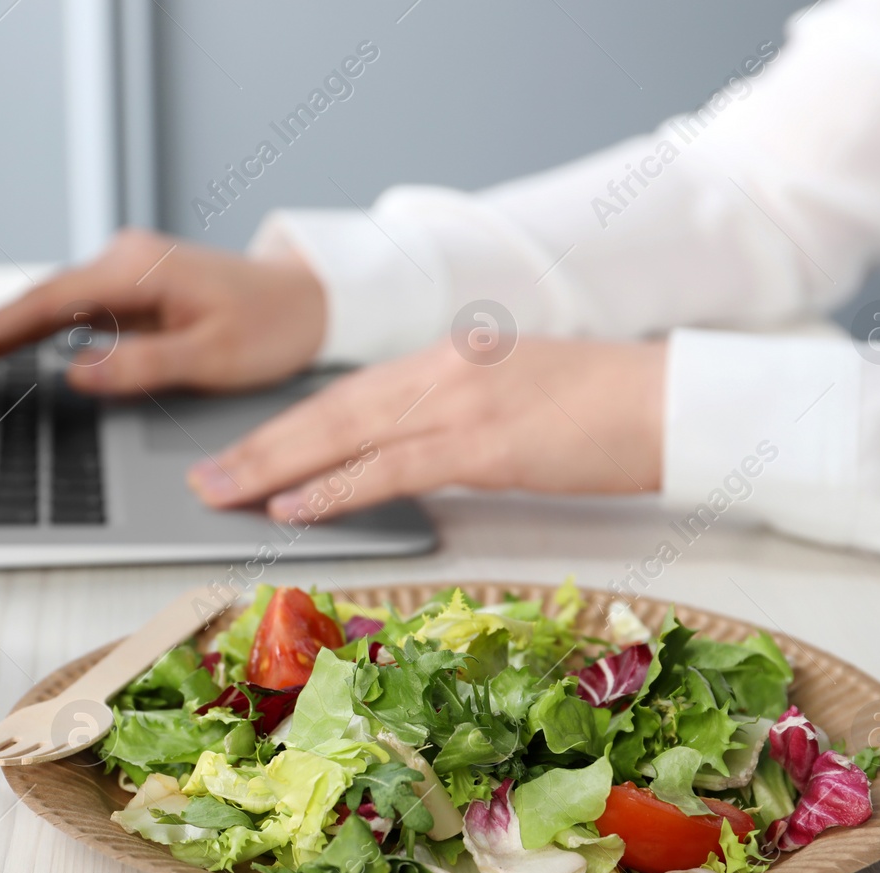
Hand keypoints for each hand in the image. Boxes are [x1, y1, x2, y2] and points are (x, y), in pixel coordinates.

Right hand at [0, 229, 326, 396]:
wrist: (310, 301)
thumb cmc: (273, 327)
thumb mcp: (214, 356)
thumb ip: (143, 364)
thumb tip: (75, 374)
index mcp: (135, 272)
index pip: (41, 309)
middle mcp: (120, 264)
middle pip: (29, 305)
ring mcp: (122, 276)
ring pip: (41, 309)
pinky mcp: (129, 293)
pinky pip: (64, 315)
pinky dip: (25, 336)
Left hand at [186, 337, 666, 520]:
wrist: (673, 400)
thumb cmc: (607, 405)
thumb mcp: (517, 393)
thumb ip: (458, 411)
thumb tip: (413, 449)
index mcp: (450, 357)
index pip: (350, 393)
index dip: (291, 423)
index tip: (247, 448)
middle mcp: (442, 369)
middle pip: (329, 409)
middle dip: (259, 445)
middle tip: (206, 476)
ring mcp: (460, 403)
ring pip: (343, 434)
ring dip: (274, 467)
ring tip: (224, 493)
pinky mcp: (483, 445)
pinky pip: (390, 468)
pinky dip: (334, 488)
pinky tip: (295, 507)